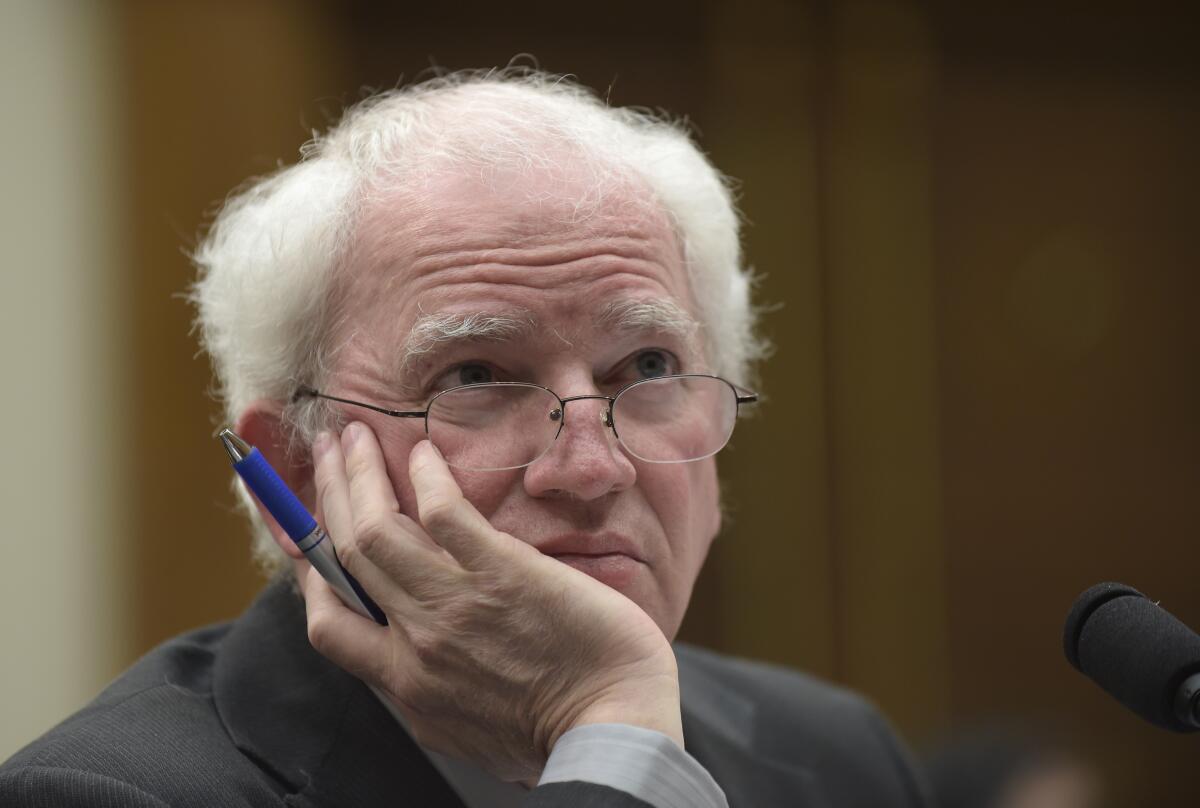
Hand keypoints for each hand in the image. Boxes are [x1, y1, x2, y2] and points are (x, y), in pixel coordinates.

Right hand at [298, 421, 681, 781]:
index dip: (308, 569)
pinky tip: (425, 454)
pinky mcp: (503, 572)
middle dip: (326, 495)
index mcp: (403, 683)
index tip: (307, 532)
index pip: (328, 620)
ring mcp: (454, 603)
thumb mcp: (465, 732)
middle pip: (345, 555)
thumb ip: (429, 693)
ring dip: (357, 474)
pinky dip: (425, 477)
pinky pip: (445, 514)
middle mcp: (414, 640)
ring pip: (376, 528)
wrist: (611, 730)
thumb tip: (413, 663)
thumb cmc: (553, 735)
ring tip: (354, 435)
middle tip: (325, 452)